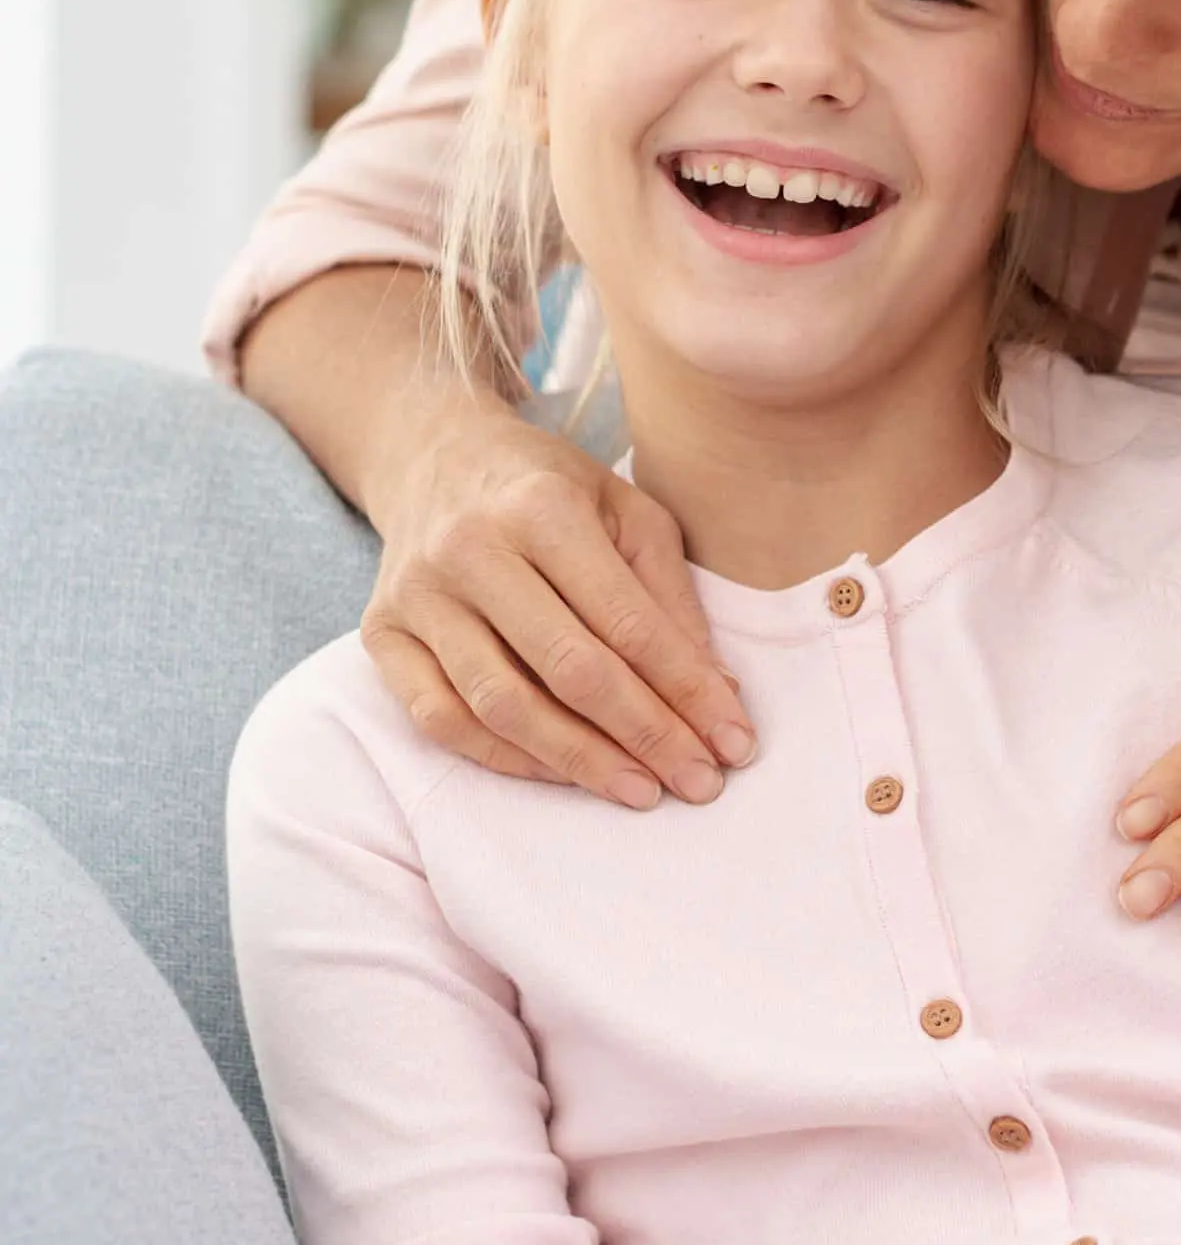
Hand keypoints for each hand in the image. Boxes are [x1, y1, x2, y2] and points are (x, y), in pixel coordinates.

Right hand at [359, 397, 755, 809]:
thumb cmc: (548, 486)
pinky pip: (442, 720)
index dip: (686, 689)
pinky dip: (507, 759)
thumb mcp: (627, 510)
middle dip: (645, 735)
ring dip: (580, 761)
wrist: (435, 454)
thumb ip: (668, 597)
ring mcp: (419, 596)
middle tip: (699, 781)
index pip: (626, 621)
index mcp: (543, 506)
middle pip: (569, 669)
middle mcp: (471, 549)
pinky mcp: (382, 634)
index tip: (734, 739)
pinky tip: (564, 773)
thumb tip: (715, 694)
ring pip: (502, 705)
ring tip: (641, 790)